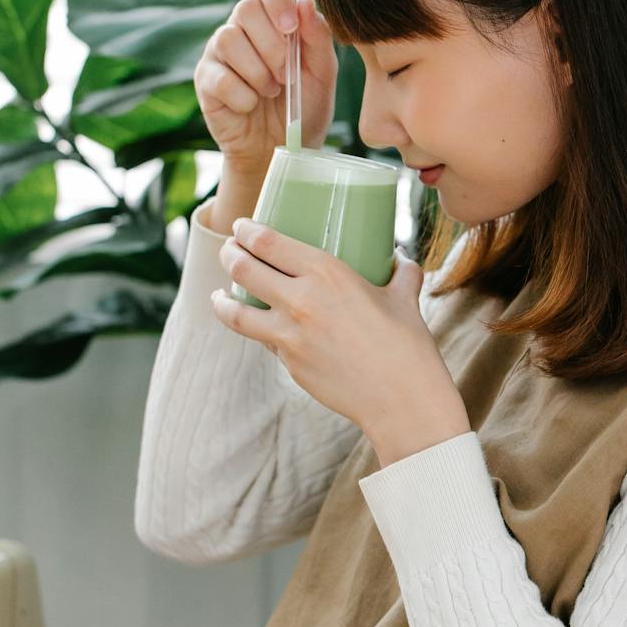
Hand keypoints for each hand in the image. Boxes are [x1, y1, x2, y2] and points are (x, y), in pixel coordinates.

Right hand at [193, 0, 338, 171]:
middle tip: (287, 75)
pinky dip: (244, 96)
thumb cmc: (303, 108)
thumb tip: (305, 0)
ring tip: (271, 92)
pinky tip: (251, 106)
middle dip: (273, 46)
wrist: (283, 151)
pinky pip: (220, 77)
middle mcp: (242, 28)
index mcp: (272, 18)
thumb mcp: (323, 74)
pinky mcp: (206, 80)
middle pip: (246, 8)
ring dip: (259, 72)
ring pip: (229, 39)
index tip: (291, 26)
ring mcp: (219, 53)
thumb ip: (318, 37)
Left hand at [209, 217, 471, 465]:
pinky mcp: (289, 364)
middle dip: (229, 254)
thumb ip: (401, 273)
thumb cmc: (407, 346)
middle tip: (230, 249)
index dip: (247, 231)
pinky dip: (257, 330)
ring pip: (235, 312)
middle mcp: (300, 301)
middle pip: (243, 269)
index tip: (242, 226)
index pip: (268, 242)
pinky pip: (263, 341)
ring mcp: (289, 336)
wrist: (401, 400)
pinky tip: (259, 326)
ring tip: (220, 293)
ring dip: (221, 298)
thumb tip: (400, 261)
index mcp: (327, 273)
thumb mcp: (405, 297)